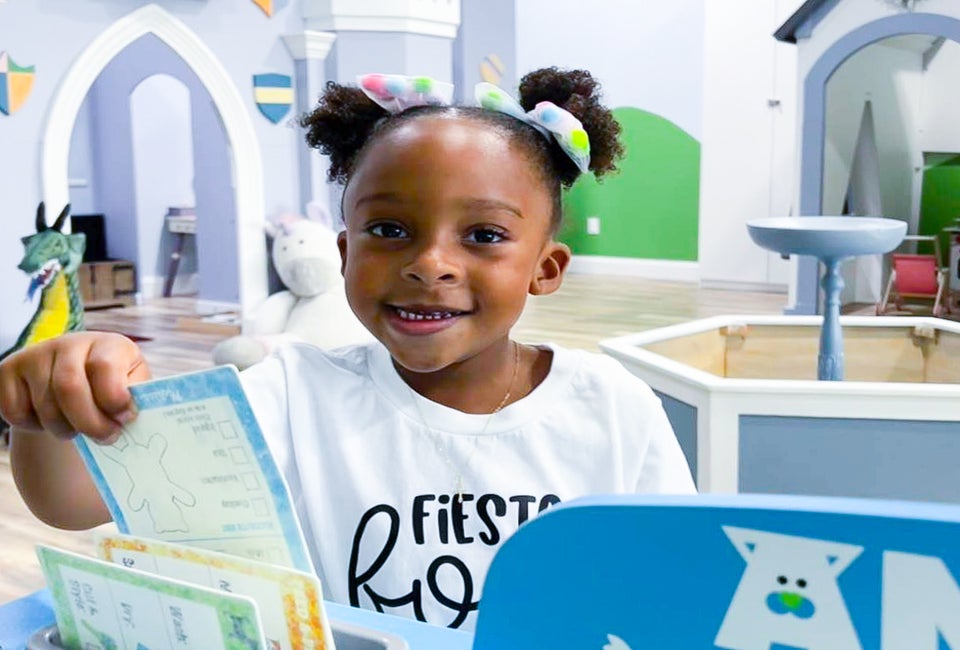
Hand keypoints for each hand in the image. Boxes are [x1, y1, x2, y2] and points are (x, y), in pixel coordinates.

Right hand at [0, 332, 150, 442]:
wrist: (78, 382)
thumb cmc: (113, 389)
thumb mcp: (132, 388)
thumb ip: (134, 399)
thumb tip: (126, 414)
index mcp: (108, 344)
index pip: (104, 367)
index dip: (114, 400)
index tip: (124, 419)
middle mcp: (69, 343)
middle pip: (69, 388)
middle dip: (89, 423)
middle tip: (104, 438)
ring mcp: (35, 355)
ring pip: (44, 405)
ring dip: (64, 429)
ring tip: (78, 428)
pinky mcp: (8, 371)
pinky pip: (16, 411)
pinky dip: (34, 426)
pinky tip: (50, 418)